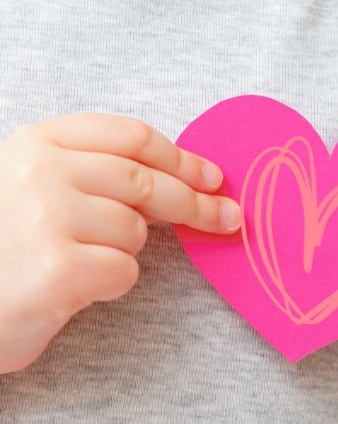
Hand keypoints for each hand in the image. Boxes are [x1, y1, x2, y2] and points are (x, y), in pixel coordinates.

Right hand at [0, 113, 240, 373]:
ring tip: (79, 262)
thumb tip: (185, 177)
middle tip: (229, 217)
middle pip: (146, 180)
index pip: (130, 136)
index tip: (212, 175)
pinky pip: (123, 270)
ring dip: (122, 252)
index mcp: (36, 142)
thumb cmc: (2, 250)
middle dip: (195, 202)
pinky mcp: (58, 267)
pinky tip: (72, 287)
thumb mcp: (32, 187)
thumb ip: (92, 171)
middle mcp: (41, 171)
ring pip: (134, 231)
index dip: (180, 157)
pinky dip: (109, 284)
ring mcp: (47, 216)